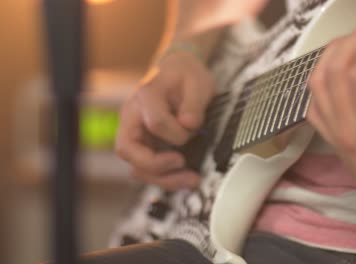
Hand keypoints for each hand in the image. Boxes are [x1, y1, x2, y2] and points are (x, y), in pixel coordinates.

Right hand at [116, 51, 214, 189]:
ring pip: (135, 166)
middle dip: (155, 165)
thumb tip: (188, 125)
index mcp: (146, 96)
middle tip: (182, 164)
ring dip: (162, 178)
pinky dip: (164, 178)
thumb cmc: (186, 76)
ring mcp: (134, 133)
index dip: (177, 133)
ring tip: (191, 180)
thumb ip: (194, 103)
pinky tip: (184, 178)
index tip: (193, 129)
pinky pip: (146, 168)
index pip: (154, 123)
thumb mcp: (198, 82)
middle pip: (127, 149)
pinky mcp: (143, 145)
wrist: (178, 72)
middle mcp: (132, 116)